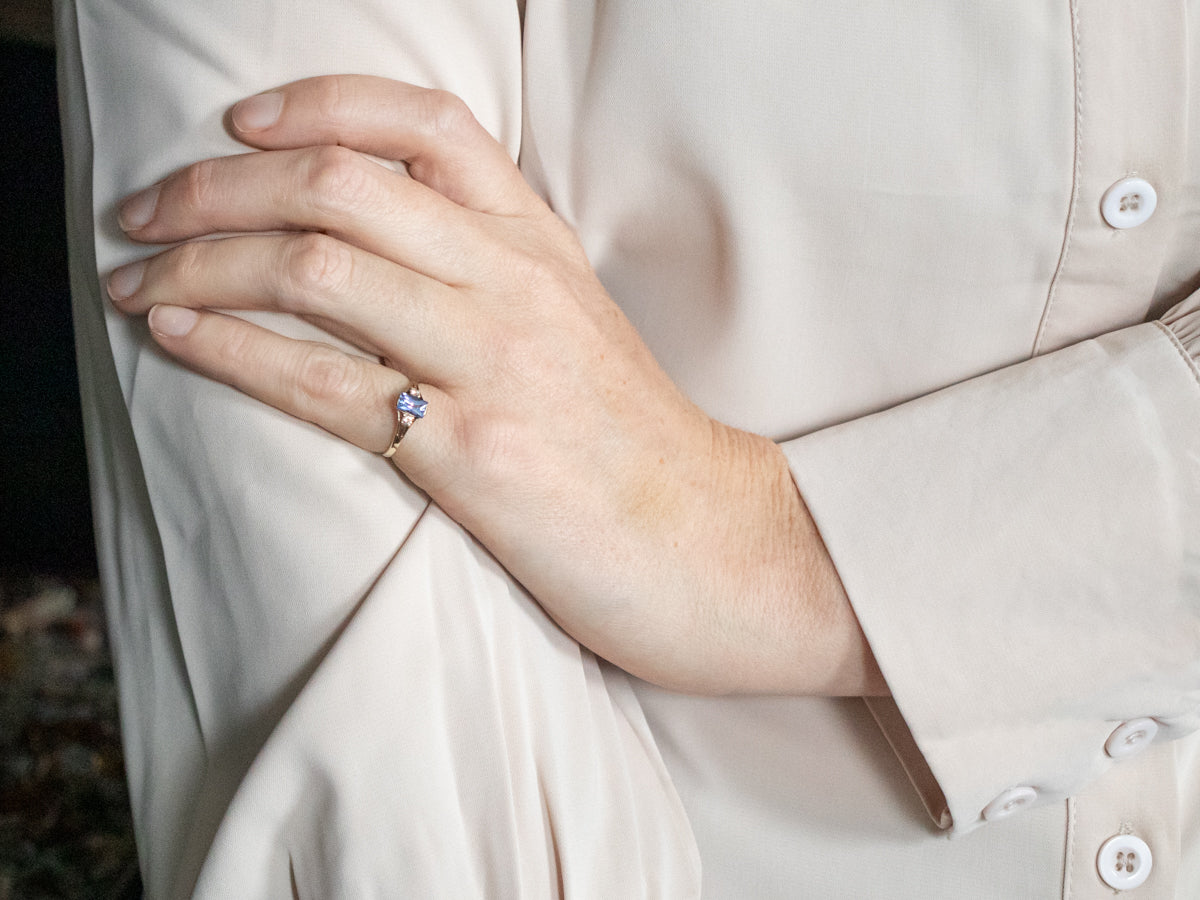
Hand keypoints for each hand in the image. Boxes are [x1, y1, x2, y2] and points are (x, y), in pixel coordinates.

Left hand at [107, 75, 883, 695]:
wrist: (710, 544)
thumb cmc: (634, 444)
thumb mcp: (576, 326)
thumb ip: (494, 273)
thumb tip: (384, 250)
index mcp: (541, 246)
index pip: (425, 125)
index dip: (318, 105)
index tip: (241, 124)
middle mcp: (515, 285)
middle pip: (341, 184)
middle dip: (216, 186)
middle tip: (145, 211)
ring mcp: (495, 364)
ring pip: (315, 268)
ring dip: (198, 264)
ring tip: (134, 280)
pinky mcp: (472, 454)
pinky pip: (323, 383)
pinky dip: (230, 349)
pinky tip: (177, 336)